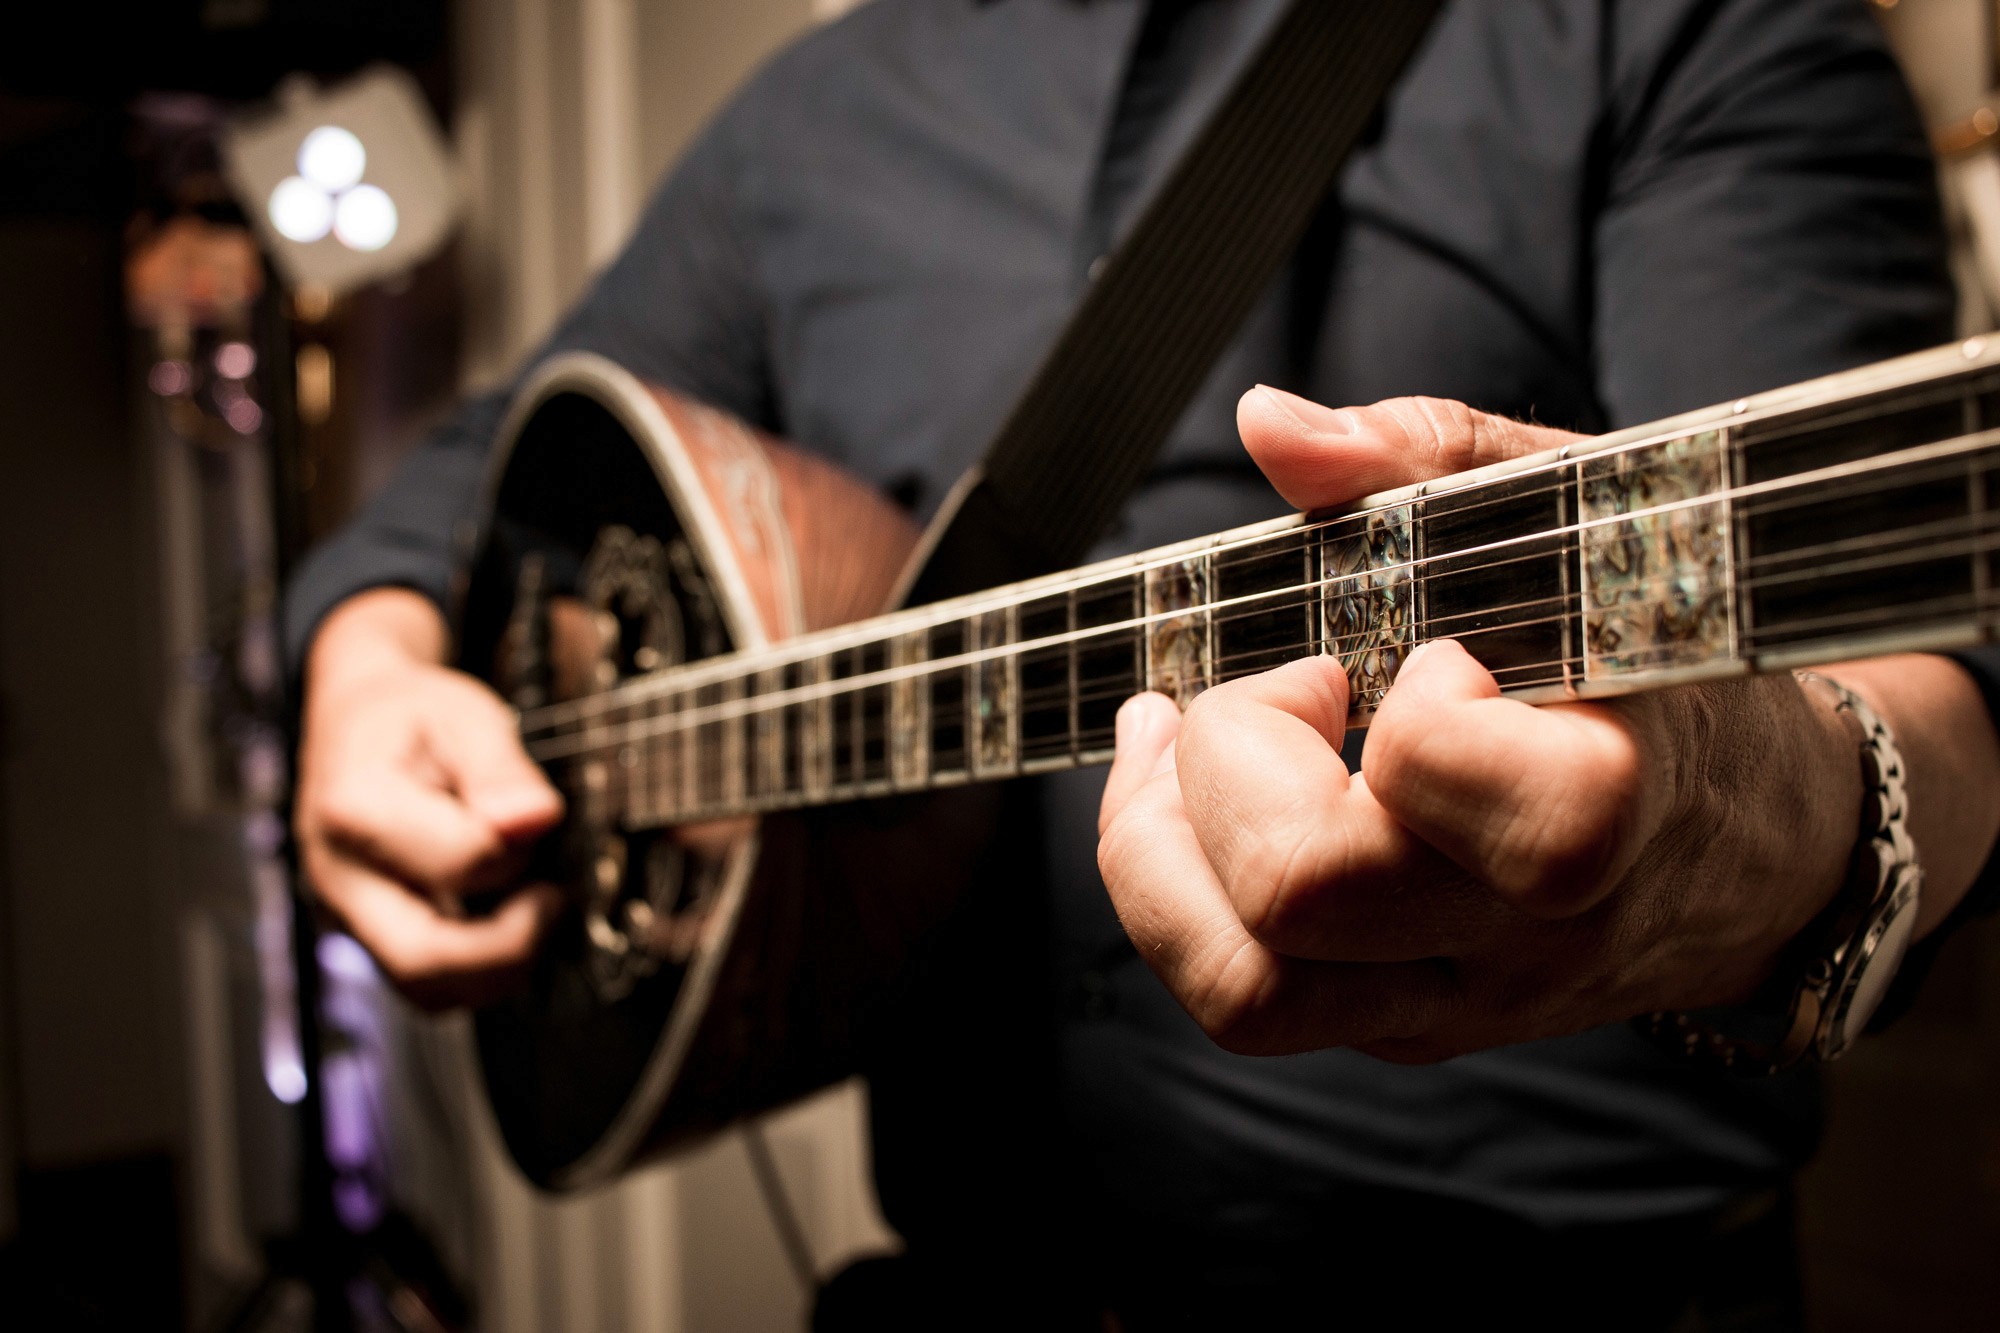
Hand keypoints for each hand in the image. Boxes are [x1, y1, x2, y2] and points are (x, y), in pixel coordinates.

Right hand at [296, 589, 563, 1008]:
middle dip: (511, 949)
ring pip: (427, 989)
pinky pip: (430, 978)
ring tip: (538, 907)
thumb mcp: (464, 714)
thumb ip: (501, 770)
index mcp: (355, 809)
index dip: (516, 850)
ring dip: (500, 966)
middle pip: (423, 963)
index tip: (543, 820)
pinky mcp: (371, 934)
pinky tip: (512, 918)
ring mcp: (349, 915)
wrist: (358, 720)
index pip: (456, 865)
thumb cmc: (411, 715)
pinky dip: (481, 965)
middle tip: (555, 900)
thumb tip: (534, 820)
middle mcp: (340, 877)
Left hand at [1094, 389, 1862, 1059]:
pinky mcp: (1400, 1027)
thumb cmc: (1663, 657)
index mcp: (1600, 801)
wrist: (1768, 841)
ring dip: (1153, 852)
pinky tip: (1196, 794)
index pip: (1435, 779)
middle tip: (1290, 689)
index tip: (1434, 657)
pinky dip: (1172, 888)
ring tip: (1172, 747)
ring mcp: (1453, 999)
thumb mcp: (1583, 520)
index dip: (1396, 703)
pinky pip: (1241, 998)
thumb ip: (1429, 456)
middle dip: (1226, 761)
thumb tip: (1273, 427)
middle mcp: (1521, 934)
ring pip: (1240, 993)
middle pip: (1295, 898)